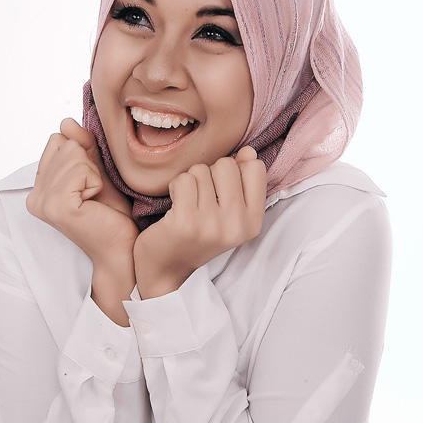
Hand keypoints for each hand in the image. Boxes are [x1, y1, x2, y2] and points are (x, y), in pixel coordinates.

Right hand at [26, 118, 137, 265]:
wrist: (122, 247)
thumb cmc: (111, 213)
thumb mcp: (96, 171)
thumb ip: (82, 146)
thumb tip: (66, 121)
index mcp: (38, 188)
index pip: (57, 140)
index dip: (82, 156)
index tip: (89, 185)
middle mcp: (34, 197)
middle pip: (65, 144)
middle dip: (89, 164)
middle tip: (94, 195)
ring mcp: (43, 203)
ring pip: (75, 154)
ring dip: (94, 174)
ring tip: (95, 200)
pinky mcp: (58, 207)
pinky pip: (81, 169)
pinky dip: (96, 182)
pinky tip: (94, 203)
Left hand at [134, 147, 265, 298]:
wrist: (167, 270)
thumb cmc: (197, 236)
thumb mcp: (229, 214)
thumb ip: (242, 182)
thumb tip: (248, 152)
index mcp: (253, 222)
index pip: (255, 168)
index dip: (234, 171)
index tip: (221, 192)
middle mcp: (237, 225)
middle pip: (226, 165)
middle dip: (209, 174)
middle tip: (200, 200)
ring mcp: (211, 225)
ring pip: (201, 170)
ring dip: (189, 182)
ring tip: (187, 205)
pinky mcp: (186, 222)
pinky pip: (183, 180)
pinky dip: (175, 188)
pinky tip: (174, 206)